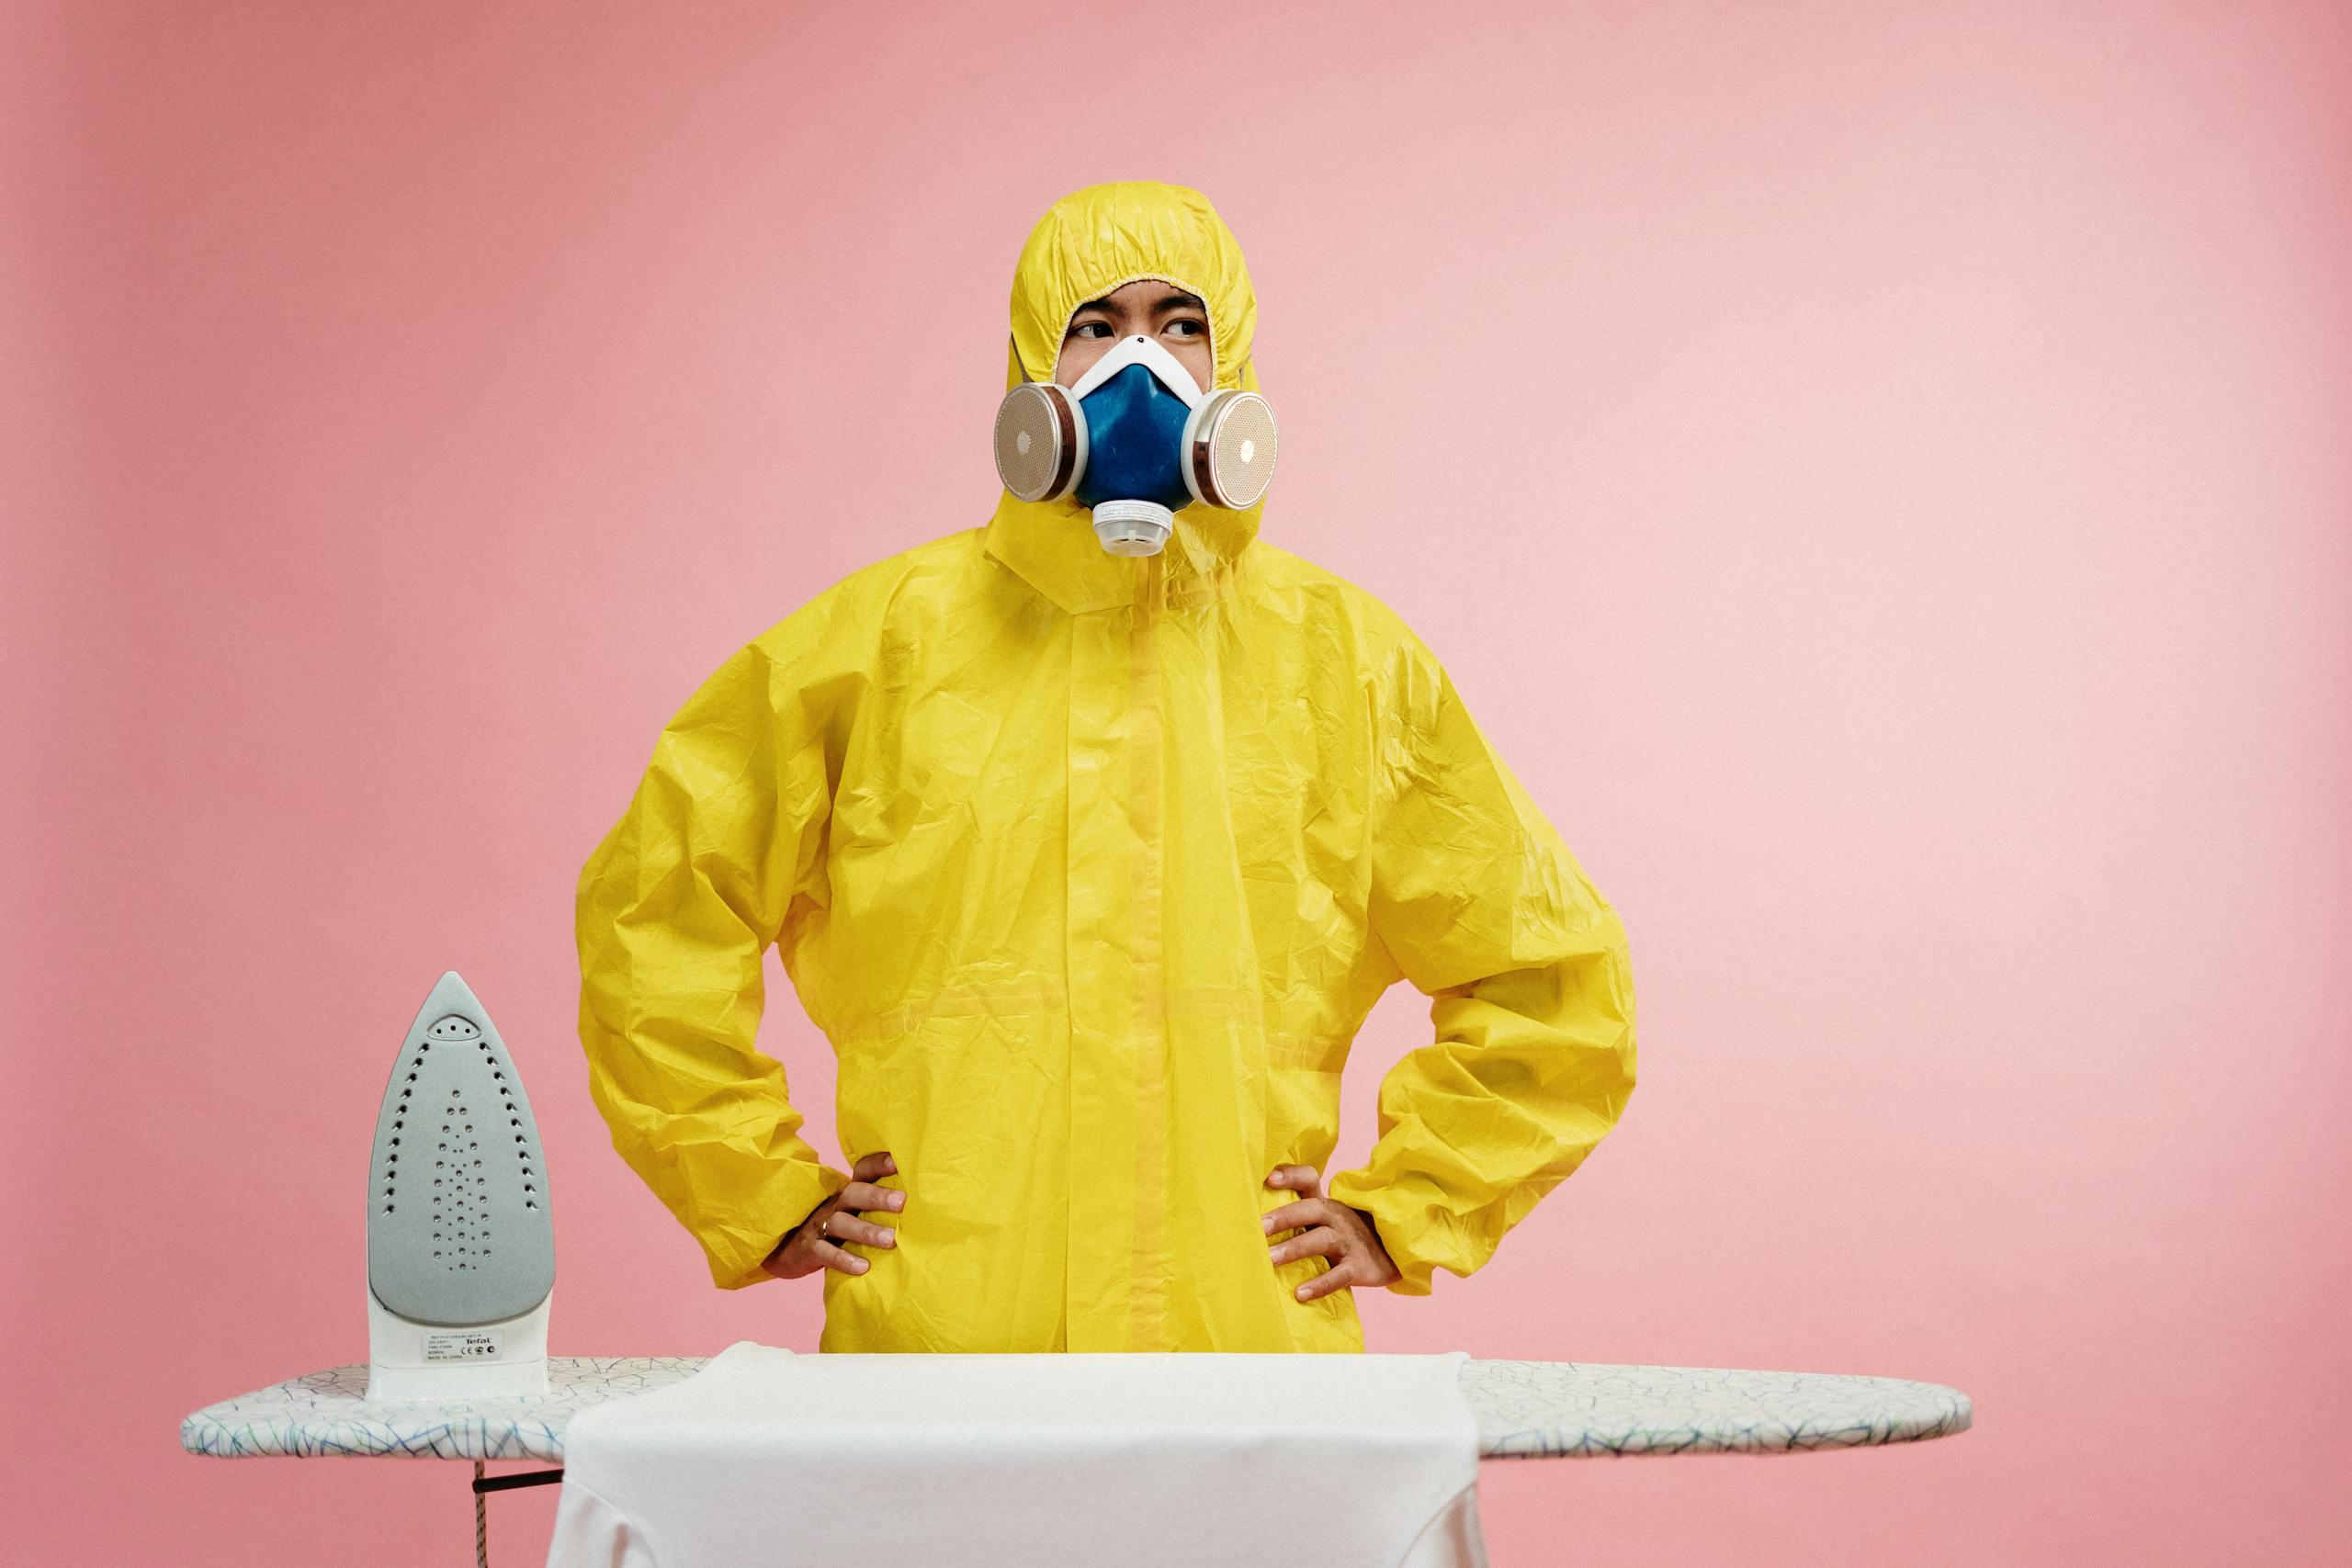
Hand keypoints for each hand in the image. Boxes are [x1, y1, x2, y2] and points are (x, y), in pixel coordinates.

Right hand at [760, 1150, 904, 1279]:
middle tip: (902, 1202)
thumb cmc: (836, 1229)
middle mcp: (836, 1205)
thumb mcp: (854, 1212)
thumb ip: (881, 1207)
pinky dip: (844, 1259)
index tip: (899, 1162)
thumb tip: (925, 1205)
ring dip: (866, 1231)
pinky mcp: (810, 1249)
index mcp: (850, 1194)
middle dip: (878, 1196)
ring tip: (890, 1240)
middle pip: (854, 1193)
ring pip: (841, 1223)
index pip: (863, 1171)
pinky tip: (863, 1268)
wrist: (789, 1248)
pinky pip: (825, 1253)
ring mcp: (821, 1226)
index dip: (879, 1164)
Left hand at [1261, 1164, 1400, 1301]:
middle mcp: (1335, 1218)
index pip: (1309, 1179)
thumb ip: (1295, 1215)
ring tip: (1269, 1260)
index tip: (1267, 1179)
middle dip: (1284, 1216)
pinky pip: (1339, 1275)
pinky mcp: (1358, 1267)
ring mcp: (1348, 1242)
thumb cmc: (1342, 1234)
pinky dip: (1320, 1285)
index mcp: (1323, 1204)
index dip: (1290, 1175)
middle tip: (1258, 1227)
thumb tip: (1247, 1218)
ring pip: (1322, 1240)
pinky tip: (1299, 1294)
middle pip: (1310, 1209)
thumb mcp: (1323, 1219)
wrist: (1390, 1252)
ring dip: (1294, 1248)